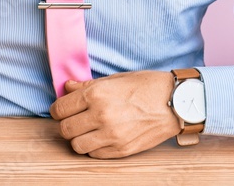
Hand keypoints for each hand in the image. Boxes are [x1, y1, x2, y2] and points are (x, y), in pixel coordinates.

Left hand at [49, 70, 179, 157]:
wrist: (175, 103)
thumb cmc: (147, 86)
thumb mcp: (115, 79)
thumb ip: (87, 85)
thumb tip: (66, 87)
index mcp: (96, 95)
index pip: (60, 109)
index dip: (58, 109)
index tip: (62, 109)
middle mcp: (101, 116)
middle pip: (65, 129)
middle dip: (66, 124)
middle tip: (74, 119)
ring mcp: (111, 136)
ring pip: (76, 146)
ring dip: (78, 138)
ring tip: (87, 130)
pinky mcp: (121, 150)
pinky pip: (94, 155)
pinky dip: (93, 148)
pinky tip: (100, 137)